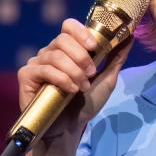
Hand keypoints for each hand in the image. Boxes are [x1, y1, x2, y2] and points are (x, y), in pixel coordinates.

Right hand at [17, 18, 133, 140]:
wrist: (70, 129)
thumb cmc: (85, 104)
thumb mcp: (107, 79)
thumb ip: (116, 57)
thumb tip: (129, 35)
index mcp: (67, 49)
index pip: (68, 26)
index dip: (81, 32)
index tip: (94, 47)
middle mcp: (50, 52)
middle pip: (62, 39)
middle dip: (81, 56)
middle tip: (91, 74)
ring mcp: (37, 63)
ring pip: (55, 55)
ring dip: (74, 72)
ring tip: (82, 87)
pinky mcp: (27, 76)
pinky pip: (44, 69)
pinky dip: (61, 78)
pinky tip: (70, 90)